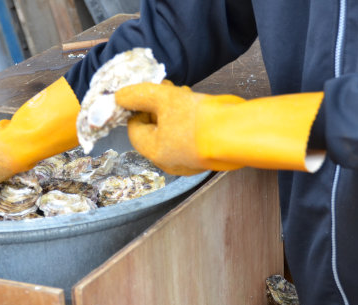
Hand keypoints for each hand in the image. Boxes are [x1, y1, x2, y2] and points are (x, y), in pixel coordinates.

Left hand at [115, 81, 243, 174]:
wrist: (238, 134)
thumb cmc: (198, 119)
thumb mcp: (165, 98)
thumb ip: (140, 95)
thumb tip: (119, 96)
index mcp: (153, 151)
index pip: (134, 128)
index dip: (138, 107)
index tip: (150, 92)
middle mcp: (168, 162)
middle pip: (154, 131)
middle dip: (159, 107)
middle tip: (168, 89)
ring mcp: (188, 162)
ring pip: (172, 133)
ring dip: (174, 112)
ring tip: (186, 94)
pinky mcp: (204, 158)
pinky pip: (188, 139)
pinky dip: (189, 123)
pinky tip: (199, 108)